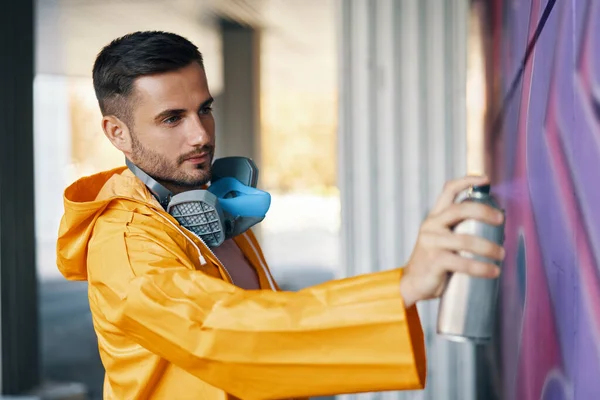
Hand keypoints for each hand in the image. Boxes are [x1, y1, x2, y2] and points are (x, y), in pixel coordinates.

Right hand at [399, 175, 504, 307]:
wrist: (413, 283)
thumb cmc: (434, 261)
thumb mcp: (443, 239)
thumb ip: (459, 230)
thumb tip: (494, 228)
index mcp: (435, 217)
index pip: (448, 190)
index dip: (467, 181)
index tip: (486, 180)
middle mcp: (431, 225)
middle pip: (459, 209)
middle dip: (484, 212)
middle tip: (501, 220)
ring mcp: (432, 243)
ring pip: (466, 240)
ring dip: (489, 248)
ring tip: (501, 254)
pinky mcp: (435, 261)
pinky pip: (463, 263)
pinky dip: (482, 268)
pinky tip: (493, 271)